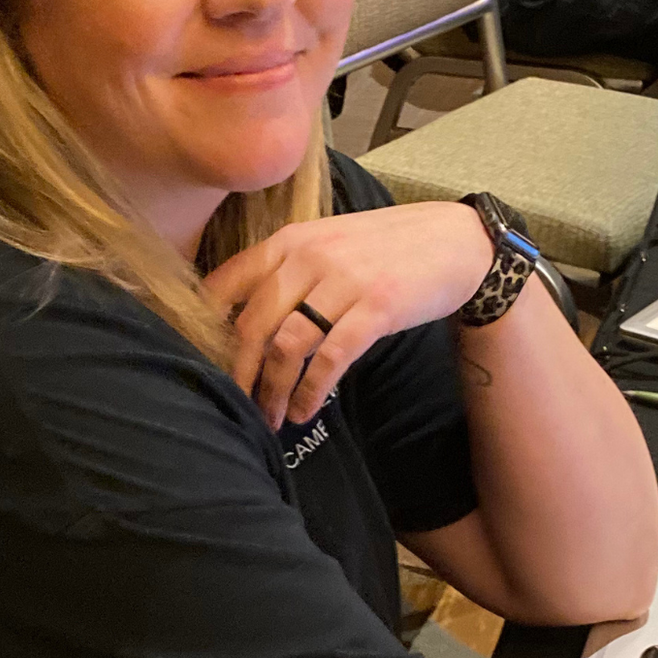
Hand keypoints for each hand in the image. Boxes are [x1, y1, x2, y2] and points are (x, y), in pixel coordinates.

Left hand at [202, 203, 494, 428]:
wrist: (458, 241)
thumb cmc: (388, 248)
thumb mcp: (329, 244)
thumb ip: (289, 270)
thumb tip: (245, 317)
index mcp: (291, 240)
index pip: (228, 282)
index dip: (206, 327)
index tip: (199, 361)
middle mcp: (310, 257)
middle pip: (251, 324)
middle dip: (238, 372)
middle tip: (235, 403)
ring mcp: (344, 282)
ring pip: (287, 346)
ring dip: (273, 390)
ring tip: (271, 417)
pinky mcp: (377, 308)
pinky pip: (331, 358)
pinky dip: (312, 390)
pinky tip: (306, 410)